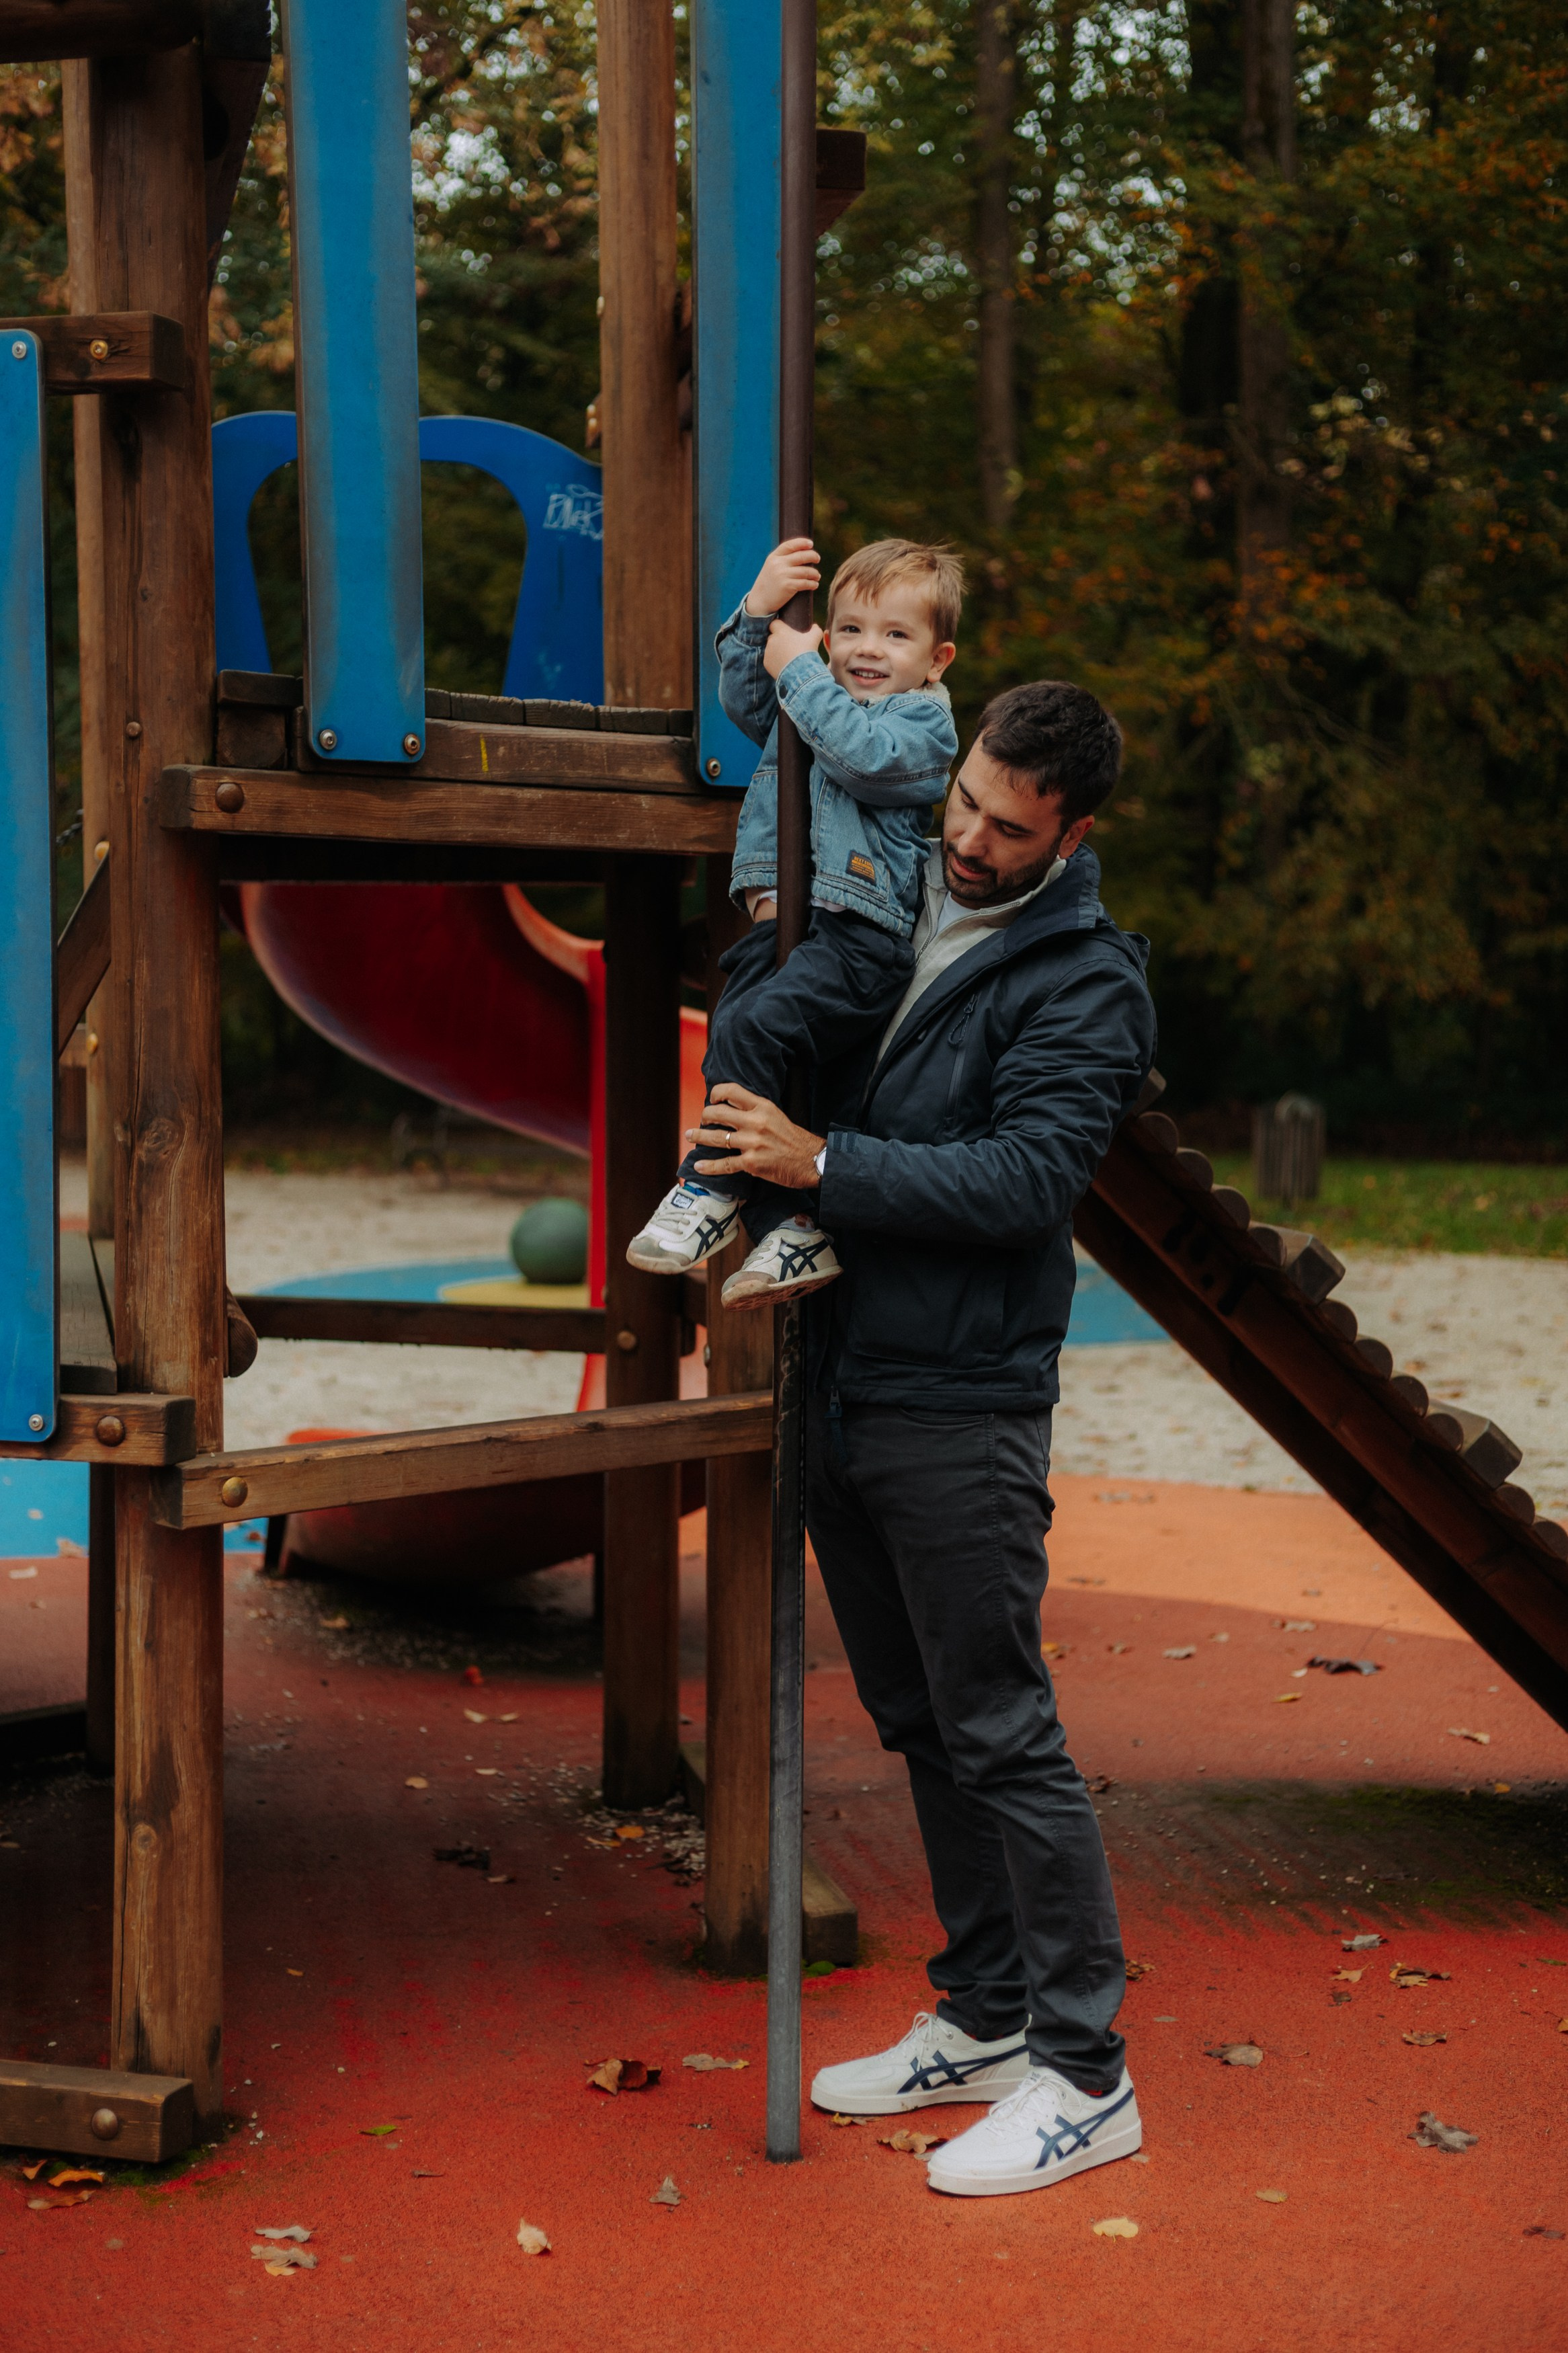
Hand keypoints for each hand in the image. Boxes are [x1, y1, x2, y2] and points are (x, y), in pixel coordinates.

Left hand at [688, 1083, 823, 1190]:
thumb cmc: (794, 1139)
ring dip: (699, 1136)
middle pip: (718, 1113)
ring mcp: (751, 1143)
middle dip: (705, 1116)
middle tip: (702, 1120)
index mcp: (762, 1107)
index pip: (732, 1091)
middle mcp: (755, 1122)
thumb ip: (756, 1110)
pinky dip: (709, 1166)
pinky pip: (724, 1164)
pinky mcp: (751, 1163)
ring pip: (716, 1137)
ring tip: (690, 1136)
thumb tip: (733, 1109)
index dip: (716, 1093)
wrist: (812, 1161)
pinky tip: (699, 1166)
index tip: (711, 1099)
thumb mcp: (776, 1115)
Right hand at [745, 537, 820, 615]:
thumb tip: (802, 552)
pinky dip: (813, 584)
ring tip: (817, 576)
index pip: (790, 545)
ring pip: (806, 571)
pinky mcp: (787, 586)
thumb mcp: (771, 567)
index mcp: (773, 557)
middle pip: (801, 556)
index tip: (811, 544)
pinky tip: (814, 585)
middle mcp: (778, 564)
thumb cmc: (768, 584)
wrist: (759, 601)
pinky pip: (805, 583)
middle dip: (813, 556)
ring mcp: (782, 575)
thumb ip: (782, 559)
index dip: (802, 543)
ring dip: (815, 573)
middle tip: (818, 559)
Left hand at [763, 618, 823, 678]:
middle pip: (773, 637)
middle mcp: (772, 640)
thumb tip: (814, 627)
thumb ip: (815, 629)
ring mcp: (768, 652)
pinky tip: (784, 665)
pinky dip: (775, 662)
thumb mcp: (815, 637)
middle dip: (779, 640)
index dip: (779, 626)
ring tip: (788, 658)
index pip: (774, 623)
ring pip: (771, 649)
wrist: (801, 672)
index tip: (785, 631)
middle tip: (789, 646)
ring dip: (777, 651)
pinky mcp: (766, 663)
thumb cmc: (807, 652)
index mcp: (781, 631)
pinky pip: (769, 660)